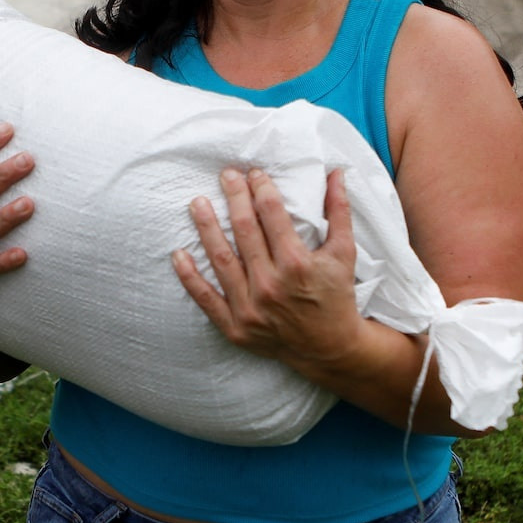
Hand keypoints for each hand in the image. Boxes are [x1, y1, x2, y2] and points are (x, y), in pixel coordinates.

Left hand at [172, 166, 363, 370]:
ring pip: (220, 259)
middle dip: (234, 197)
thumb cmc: (336, 297)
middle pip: (244, 230)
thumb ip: (339, 212)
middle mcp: (271, 285)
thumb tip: (336, 173)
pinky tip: (178, 254)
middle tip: (225, 176)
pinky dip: (189, 277)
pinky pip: (206, 298)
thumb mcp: (344, 254)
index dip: (261, 189)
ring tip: (197, 203)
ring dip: (206, 227)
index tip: (254, 174)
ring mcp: (250, 308)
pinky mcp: (236, 327)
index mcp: (297, 264)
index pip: (272, 214)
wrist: (330, 349)